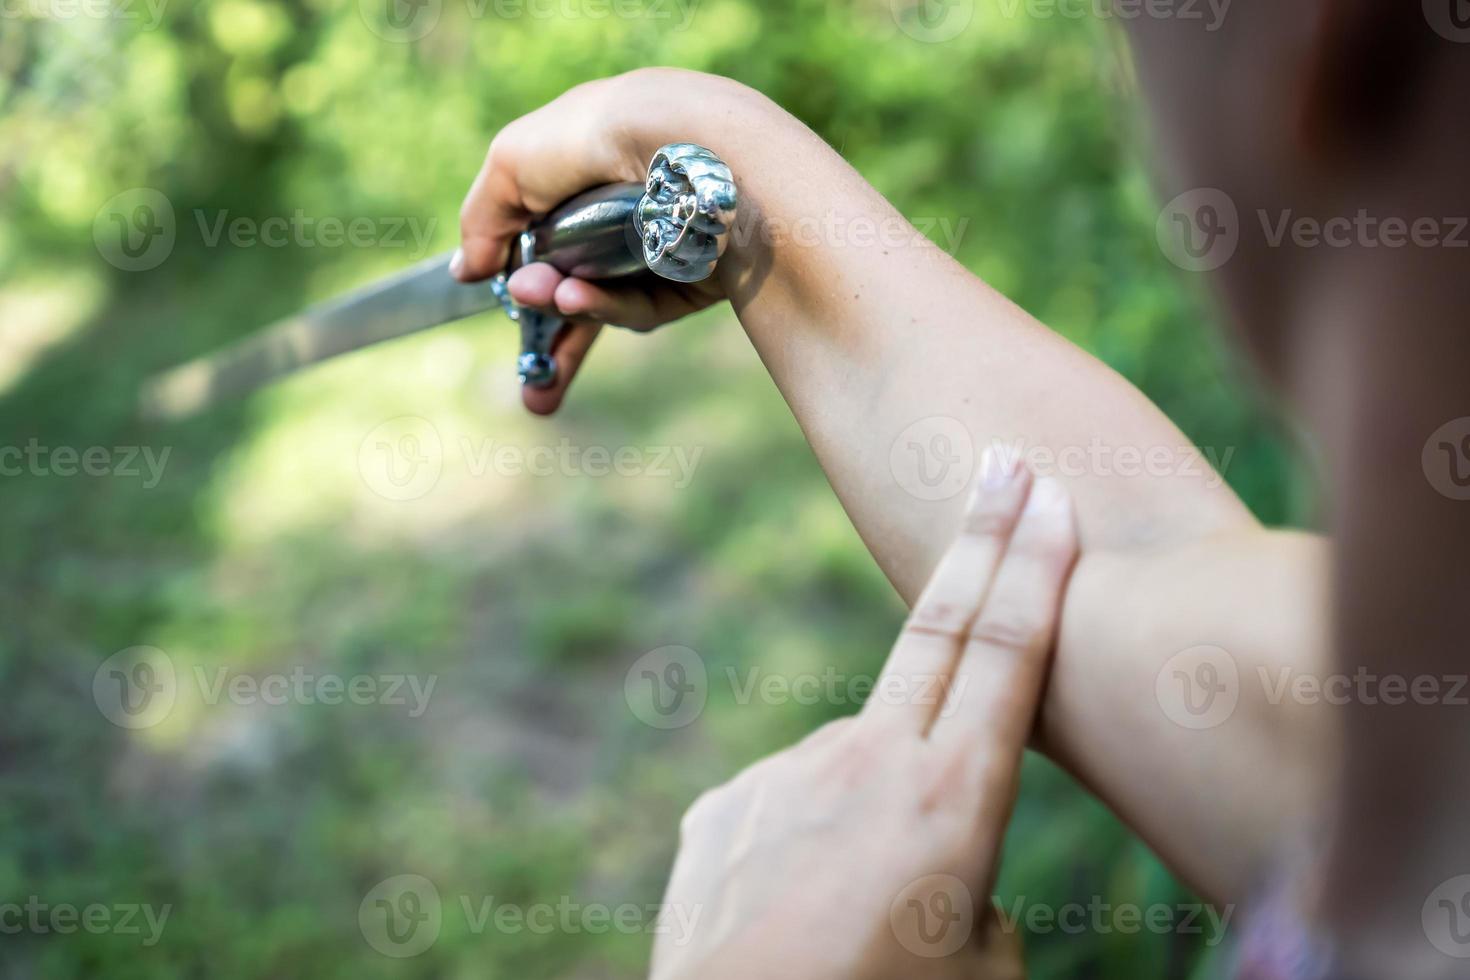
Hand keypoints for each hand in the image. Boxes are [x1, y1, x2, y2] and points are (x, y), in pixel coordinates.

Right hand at [454, 69, 771, 414]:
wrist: (680, 145)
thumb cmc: (591, 138)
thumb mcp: (510, 165)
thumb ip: (482, 222)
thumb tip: (466, 274)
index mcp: (587, 169)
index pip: (548, 232)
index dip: (520, 272)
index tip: (501, 301)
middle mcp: (626, 209)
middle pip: (578, 285)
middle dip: (548, 329)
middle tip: (525, 369)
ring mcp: (660, 248)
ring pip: (606, 303)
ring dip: (566, 308)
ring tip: (541, 299)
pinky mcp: (690, 280)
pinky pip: (639, 307)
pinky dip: (605, 306)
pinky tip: (574, 300)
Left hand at [651, 460, 1077, 979]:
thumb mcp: (983, 969)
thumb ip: (969, 883)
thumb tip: (935, 858)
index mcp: (953, 799)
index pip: (1007, 652)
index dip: (1035, 567)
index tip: (1052, 496)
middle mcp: (867, 762)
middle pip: (940, 627)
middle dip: (982, 541)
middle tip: (1003, 467)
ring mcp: (787, 777)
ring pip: (863, 762)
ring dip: (884, 806)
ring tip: (869, 914)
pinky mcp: (727, 809)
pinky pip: (795, 811)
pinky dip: (816, 850)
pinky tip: (802, 923)